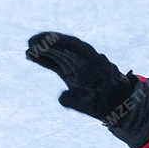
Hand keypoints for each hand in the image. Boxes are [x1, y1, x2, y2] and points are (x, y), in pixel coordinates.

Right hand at [26, 32, 148, 147]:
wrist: (120, 106)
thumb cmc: (109, 103)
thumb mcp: (95, 104)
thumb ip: (78, 100)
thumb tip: (61, 98)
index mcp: (92, 61)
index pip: (72, 45)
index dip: (56, 41)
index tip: (42, 41)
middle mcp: (84, 59)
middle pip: (63, 45)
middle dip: (47, 43)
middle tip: (29, 44)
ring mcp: (77, 65)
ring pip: (59, 52)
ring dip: (44, 50)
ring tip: (27, 50)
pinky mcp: (73, 72)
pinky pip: (57, 62)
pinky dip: (45, 58)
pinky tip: (32, 56)